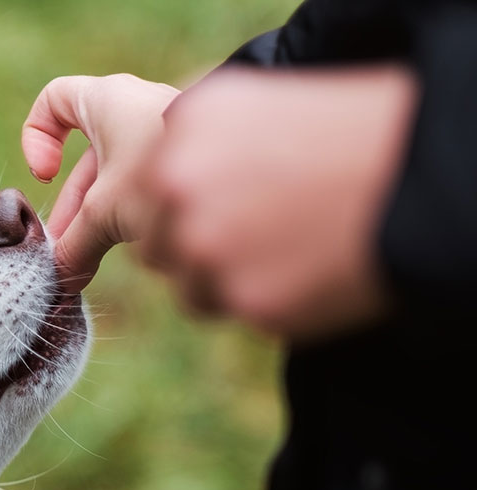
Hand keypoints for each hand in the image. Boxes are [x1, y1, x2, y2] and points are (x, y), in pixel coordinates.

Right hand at [22, 74, 179, 290]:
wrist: (251, 162)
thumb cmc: (166, 170)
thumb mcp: (106, 213)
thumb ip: (76, 245)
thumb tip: (61, 278)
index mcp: (106, 101)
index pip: (53, 100)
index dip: (37, 136)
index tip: (46, 175)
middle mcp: (135, 110)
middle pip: (86, 158)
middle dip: (74, 206)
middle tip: (68, 250)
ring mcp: (165, 133)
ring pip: (119, 176)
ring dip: (103, 217)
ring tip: (97, 260)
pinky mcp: (191, 157)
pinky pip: (150, 183)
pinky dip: (136, 213)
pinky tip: (137, 249)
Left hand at [145, 66, 416, 340]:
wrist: (417, 177)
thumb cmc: (345, 134)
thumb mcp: (255, 106)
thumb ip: (193, 142)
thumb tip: (156, 180)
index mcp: (179, 130)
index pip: (145, 191)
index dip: (180, 206)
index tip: (216, 209)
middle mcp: (177, 187)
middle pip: (156, 245)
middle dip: (194, 249)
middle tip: (253, 237)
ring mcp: (205, 247)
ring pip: (188, 288)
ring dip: (224, 283)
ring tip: (286, 253)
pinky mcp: (243, 300)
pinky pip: (235, 312)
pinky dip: (266, 300)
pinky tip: (305, 271)